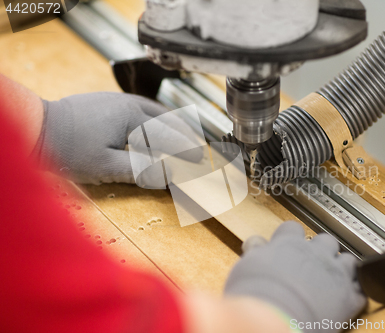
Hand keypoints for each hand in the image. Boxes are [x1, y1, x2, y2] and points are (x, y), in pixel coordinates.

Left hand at [31, 92, 202, 184]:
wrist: (37, 126)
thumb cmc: (67, 147)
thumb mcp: (106, 166)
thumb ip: (141, 170)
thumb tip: (169, 175)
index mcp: (132, 116)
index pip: (168, 135)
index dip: (186, 150)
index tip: (199, 161)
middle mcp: (129, 103)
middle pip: (168, 118)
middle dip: (186, 134)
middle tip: (198, 150)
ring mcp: (119, 100)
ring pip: (156, 111)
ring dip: (173, 126)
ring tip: (186, 139)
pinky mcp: (110, 103)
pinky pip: (143, 110)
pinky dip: (157, 121)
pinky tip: (157, 129)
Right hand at [224, 221, 366, 331]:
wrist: (275, 318)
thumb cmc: (255, 296)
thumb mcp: (246, 267)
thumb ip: (256, 252)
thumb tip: (255, 244)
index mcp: (288, 244)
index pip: (293, 228)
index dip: (291, 237)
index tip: (288, 245)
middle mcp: (314, 253)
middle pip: (326, 241)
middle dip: (321, 250)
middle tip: (312, 264)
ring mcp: (335, 273)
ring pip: (348, 260)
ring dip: (342, 268)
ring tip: (332, 280)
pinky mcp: (348, 298)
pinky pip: (360, 289)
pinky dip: (354, 293)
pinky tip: (346, 298)